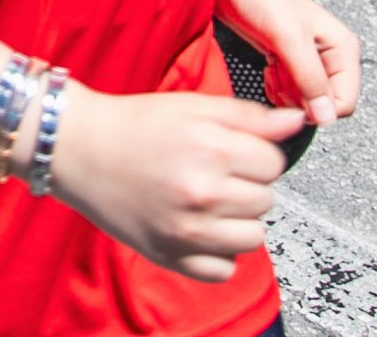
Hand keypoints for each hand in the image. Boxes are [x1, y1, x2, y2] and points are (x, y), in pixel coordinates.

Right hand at [42, 89, 298, 281]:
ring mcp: (187, 230)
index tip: (234, 151)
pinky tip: (198, 228)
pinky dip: (218, 254)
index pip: (274, 163)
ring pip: (252, 238)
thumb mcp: (193, 106)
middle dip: (246, 186)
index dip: (256, 154)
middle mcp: (202, 192)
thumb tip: (297, 122)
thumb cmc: (134, 124)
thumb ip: (250, 116)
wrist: (79, 149)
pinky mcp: (171, 256)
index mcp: (212, 149)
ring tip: (208, 202)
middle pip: (266, 200)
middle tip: (213, 172)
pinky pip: (224, 270)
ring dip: (237, 221)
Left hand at [211, 0, 360, 126]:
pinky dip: (277, 88)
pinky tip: (268, 70)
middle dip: (299, 99)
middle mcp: (332, 58)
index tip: (293, 94)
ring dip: (286, 94)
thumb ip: (310, 78)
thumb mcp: (289, 38)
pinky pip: (290, 94)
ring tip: (273, 69)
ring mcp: (311, 62)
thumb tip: (326, 118)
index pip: (344, 104)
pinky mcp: (290, 63)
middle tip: (280, 74)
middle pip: (323, 105)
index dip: (318, 109)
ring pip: (305, 102)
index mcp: (343, 50)